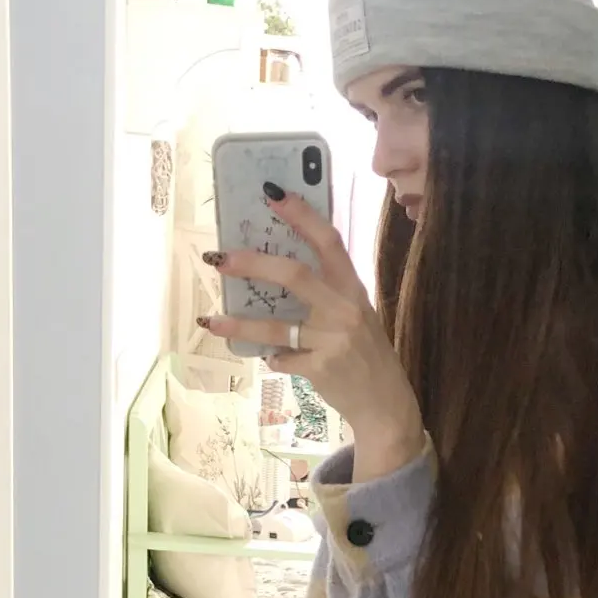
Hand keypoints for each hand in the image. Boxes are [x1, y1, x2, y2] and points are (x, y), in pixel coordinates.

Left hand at [200, 190, 424, 479]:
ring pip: (276, 327)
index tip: (272, 193)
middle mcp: (346, 309)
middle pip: (294, 275)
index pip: (328, 241)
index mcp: (354, 288)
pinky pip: (281, 359)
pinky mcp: (321, 369)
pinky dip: (270, 358)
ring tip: (211, 321)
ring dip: (238, 325)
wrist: (385, 404)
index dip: (300, 214)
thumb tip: (275, 268)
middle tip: (219, 258)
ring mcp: (334, 340)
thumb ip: (328, 293)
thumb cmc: (366, 355)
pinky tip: (269, 359)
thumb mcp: (357, 315)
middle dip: (252, 264)